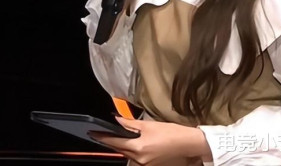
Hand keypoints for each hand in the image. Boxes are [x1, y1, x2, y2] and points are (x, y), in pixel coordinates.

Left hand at [89, 116, 211, 164]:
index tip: (92, 133)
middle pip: (120, 150)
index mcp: (139, 148)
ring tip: (114, 136)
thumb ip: (129, 123)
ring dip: (121, 146)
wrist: (187, 143)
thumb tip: (116, 120)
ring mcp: (145, 163)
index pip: (115, 143)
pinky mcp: (150, 164)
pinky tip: (129, 142)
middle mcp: (140, 159)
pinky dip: (130, 149)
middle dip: (111, 142)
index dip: (102, 138)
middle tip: (101, 133)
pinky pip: (135, 156)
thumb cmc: (170, 133)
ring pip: (127, 154)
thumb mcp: (148, 125)